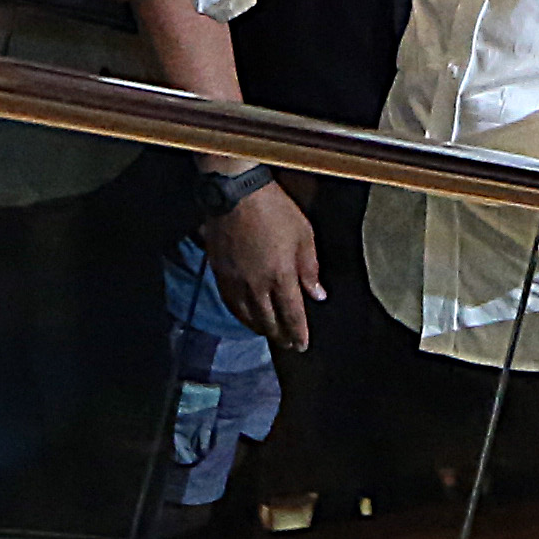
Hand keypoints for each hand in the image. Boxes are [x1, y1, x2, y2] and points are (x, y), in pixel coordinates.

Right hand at [205, 176, 323, 351]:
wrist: (237, 193)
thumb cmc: (275, 210)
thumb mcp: (304, 235)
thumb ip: (310, 268)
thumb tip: (318, 295)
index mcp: (281, 276)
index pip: (292, 315)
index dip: (298, 333)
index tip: (303, 345)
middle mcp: (256, 285)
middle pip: (268, 322)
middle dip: (280, 336)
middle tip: (288, 344)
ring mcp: (235, 281)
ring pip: (247, 316)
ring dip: (260, 329)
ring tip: (269, 334)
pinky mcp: (220, 273)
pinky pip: (230, 304)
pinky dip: (241, 316)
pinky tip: (246, 317)